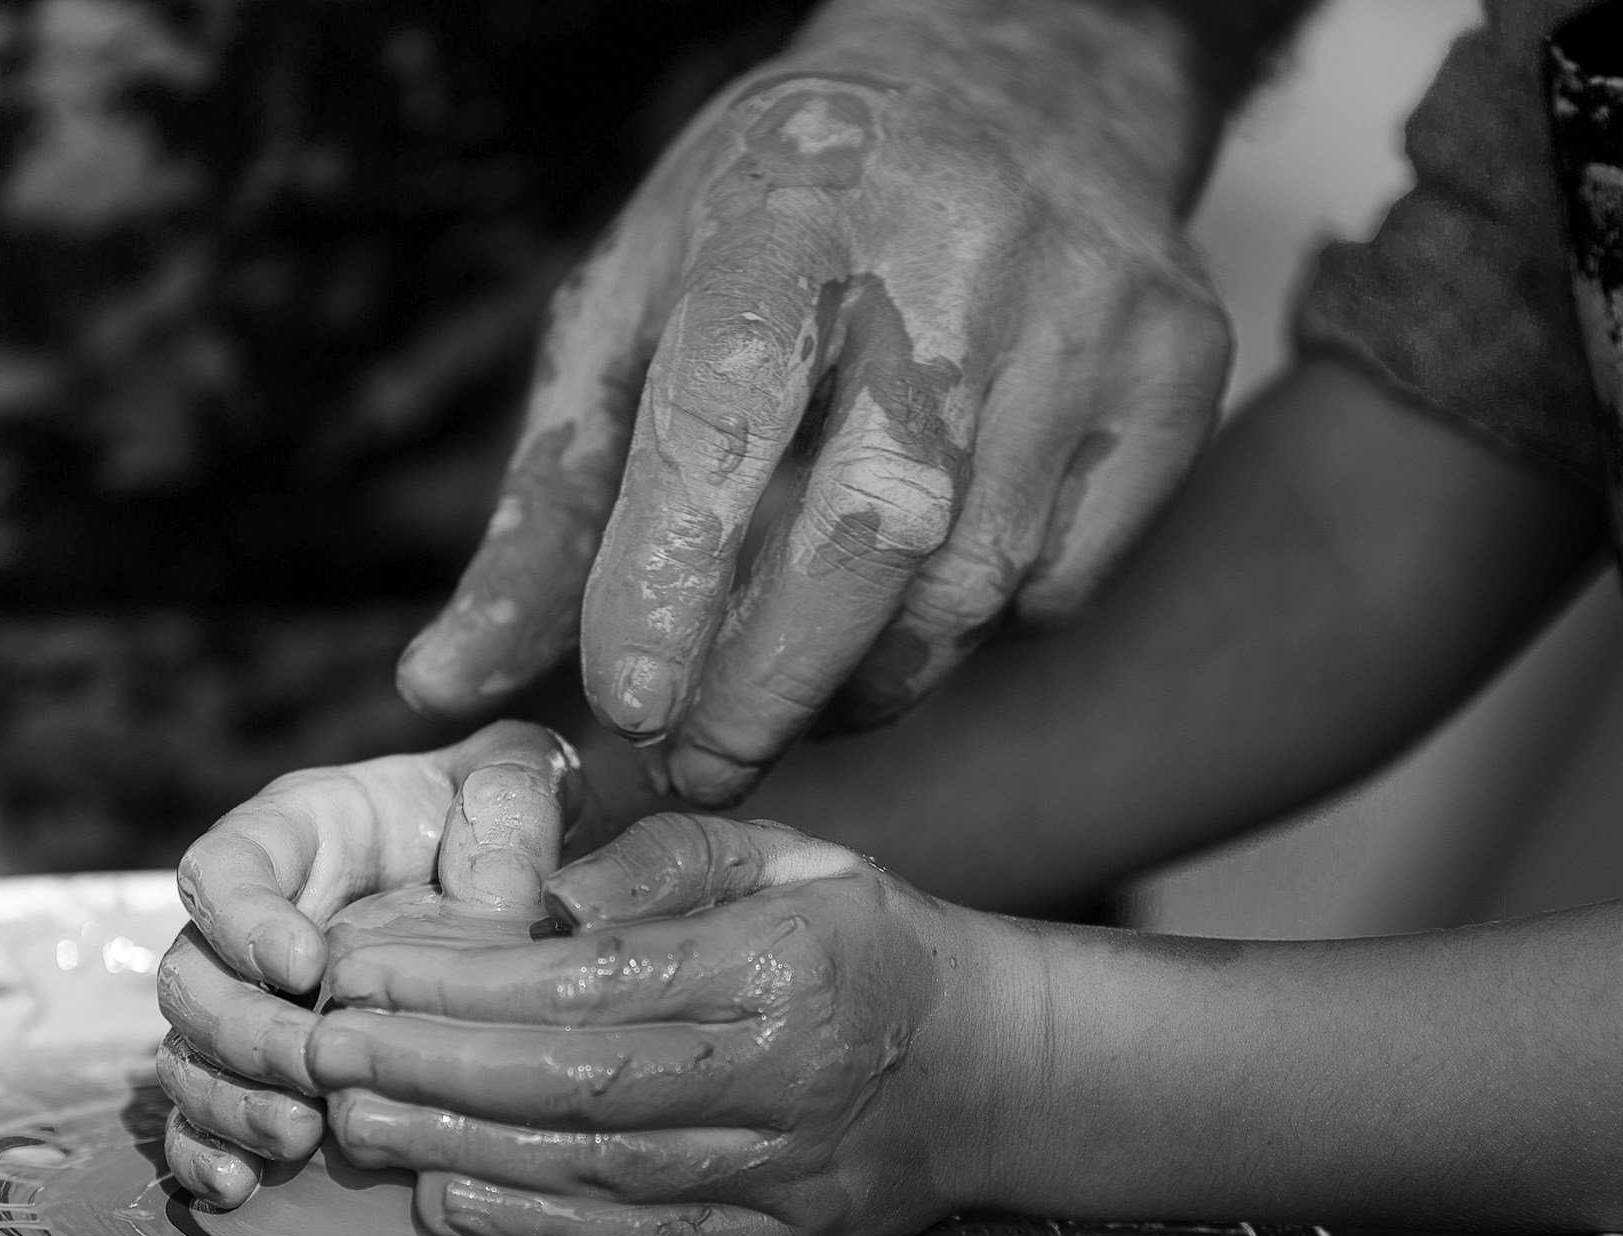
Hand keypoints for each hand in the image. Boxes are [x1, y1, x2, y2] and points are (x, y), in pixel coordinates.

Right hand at [156, 721, 584, 1207]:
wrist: (511, 877)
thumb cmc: (499, 816)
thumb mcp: (518, 779)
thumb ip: (509, 802)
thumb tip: (502, 890)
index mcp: (295, 834)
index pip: (225, 867)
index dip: (243, 919)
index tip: (303, 963)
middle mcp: (250, 922)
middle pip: (191, 976)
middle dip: (244, 1031)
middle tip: (315, 1064)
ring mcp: (249, 1001)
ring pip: (188, 1054)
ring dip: (229, 1102)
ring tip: (297, 1136)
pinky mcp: (264, 1072)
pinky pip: (201, 1118)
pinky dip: (208, 1154)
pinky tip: (241, 1187)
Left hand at [301, 816, 1024, 1235]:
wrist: (993, 1068)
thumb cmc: (866, 938)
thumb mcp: (786, 855)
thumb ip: (663, 861)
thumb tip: (540, 897)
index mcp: (783, 961)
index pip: (593, 976)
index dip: (463, 977)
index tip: (362, 963)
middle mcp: (784, 1076)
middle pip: (574, 1080)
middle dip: (430, 1066)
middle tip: (323, 1049)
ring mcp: (784, 1174)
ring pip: (592, 1169)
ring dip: (456, 1149)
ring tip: (353, 1120)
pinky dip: (533, 1226)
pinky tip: (445, 1201)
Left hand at [397, 4, 1232, 804]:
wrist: (1015, 81)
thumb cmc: (790, 215)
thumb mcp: (639, 311)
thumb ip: (550, 507)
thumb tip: (441, 684)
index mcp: (786, 209)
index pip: (724, 414)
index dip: (671, 577)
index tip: (624, 705)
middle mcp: (957, 252)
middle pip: (867, 534)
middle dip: (768, 689)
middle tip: (701, 766)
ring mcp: (1089, 313)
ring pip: (971, 586)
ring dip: (864, 685)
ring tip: (793, 697)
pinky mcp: (1181, 370)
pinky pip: (1064, 582)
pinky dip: (974, 634)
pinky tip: (918, 600)